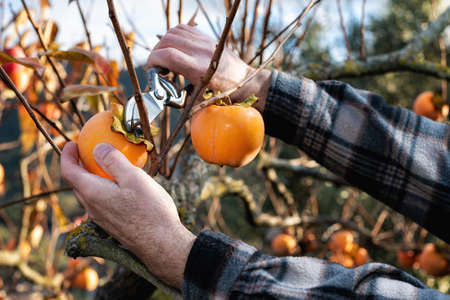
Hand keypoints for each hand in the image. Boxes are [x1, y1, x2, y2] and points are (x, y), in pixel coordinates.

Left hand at [61, 142, 194, 288]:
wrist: (162, 244)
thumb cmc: (150, 209)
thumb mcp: (133, 178)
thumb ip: (113, 161)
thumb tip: (97, 147)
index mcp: (92, 192)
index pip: (68, 171)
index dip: (66, 155)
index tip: (70, 143)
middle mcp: (92, 207)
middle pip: (77, 183)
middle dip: (77, 166)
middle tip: (87, 152)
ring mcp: (101, 218)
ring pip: (89, 194)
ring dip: (90, 179)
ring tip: (105, 168)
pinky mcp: (112, 225)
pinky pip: (101, 202)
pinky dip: (103, 189)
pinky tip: (121, 187)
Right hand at [146, 24, 270, 111]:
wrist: (246, 82)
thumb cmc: (224, 97)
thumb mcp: (201, 100)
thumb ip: (180, 96)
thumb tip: (160, 93)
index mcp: (199, 69)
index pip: (167, 55)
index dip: (153, 60)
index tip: (152, 69)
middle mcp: (201, 52)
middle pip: (167, 41)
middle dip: (156, 52)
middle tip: (157, 66)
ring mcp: (205, 42)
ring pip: (174, 32)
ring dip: (163, 42)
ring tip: (164, 57)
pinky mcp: (207, 38)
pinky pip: (184, 29)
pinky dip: (173, 36)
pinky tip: (174, 48)